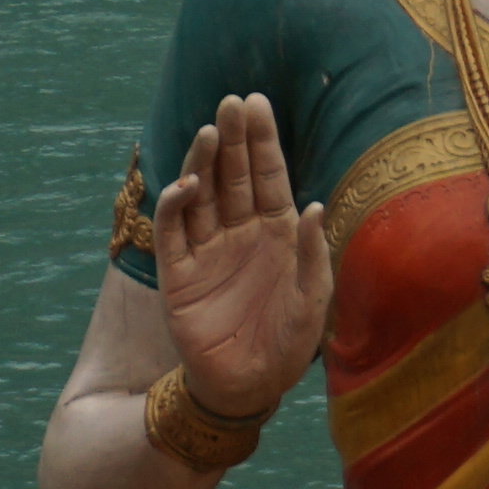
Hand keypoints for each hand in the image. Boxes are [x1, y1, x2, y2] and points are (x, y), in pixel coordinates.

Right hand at [155, 95, 331, 417]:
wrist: (250, 385)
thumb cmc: (289, 342)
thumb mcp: (313, 298)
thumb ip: (314, 253)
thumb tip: (315, 204)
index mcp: (276, 230)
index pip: (267, 174)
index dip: (261, 140)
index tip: (255, 102)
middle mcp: (239, 230)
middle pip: (232, 174)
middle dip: (231, 137)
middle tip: (230, 102)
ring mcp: (207, 248)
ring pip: (201, 193)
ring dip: (203, 162)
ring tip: (210, 132)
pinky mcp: (179, 272)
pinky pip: (173, 230)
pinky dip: (176, 205)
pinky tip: (186, 185)